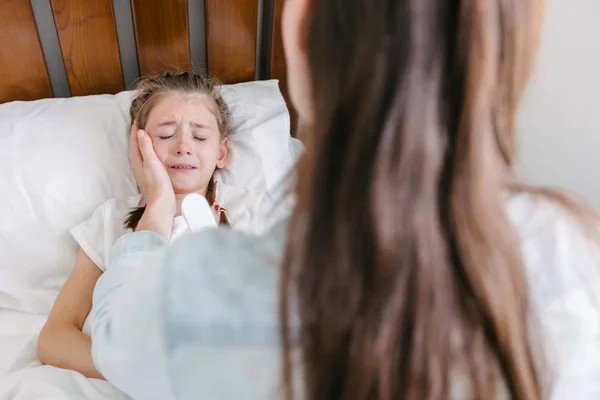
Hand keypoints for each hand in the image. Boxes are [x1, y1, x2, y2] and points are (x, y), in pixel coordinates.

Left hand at [129, 122, 174, 237]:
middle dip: (138, 136)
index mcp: (137, 161)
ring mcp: (143, 172)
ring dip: (143, 144)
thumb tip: (141, 132)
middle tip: (142, 125)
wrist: (162, 204)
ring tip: (148, 136)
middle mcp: (137, 166)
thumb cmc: (158, 184)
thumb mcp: (152, 162)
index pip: (134, 141)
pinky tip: (154, 155)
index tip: (139, 119)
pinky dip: (148, 153)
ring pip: (140, 154)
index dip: (136, 130)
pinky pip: (146, 160)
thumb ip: (146, 147)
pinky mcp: (149, 177)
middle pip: (135, 147)